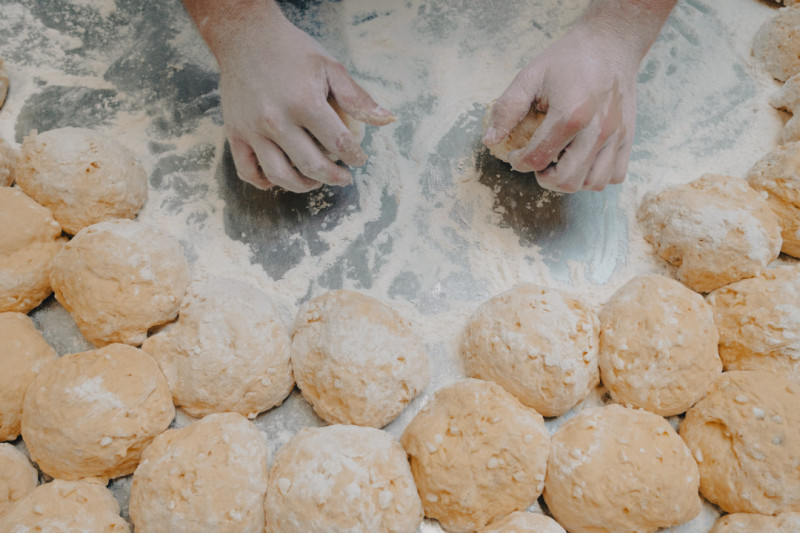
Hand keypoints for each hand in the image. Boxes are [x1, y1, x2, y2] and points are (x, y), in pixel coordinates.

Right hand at [190, 2, 394, 192]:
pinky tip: (279, 179)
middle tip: (343, 177)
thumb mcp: (330, 67)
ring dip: (303, 185)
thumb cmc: (291, 51)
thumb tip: (387, 120)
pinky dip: (264, 182)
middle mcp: (277, 120)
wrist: (245, 36)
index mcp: (304, 103)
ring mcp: (253, 130)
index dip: (354, 156)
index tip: (359, 160)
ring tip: (315, 180)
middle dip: (334, 177)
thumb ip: (357, 98)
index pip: (339, 143)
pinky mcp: (235, 133)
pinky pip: (247, 170)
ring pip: (280, 175)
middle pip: (312, 166)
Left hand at [483, 26, 636, 192]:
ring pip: (592, 183)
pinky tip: (582, 161)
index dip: (519, 162)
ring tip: (559, 163)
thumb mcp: (531, 76)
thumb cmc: (569, 58)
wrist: (611, 42)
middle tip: (536, 162)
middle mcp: (597, 129)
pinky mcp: (629, 137)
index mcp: (570, 114)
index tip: (515, 154)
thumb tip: (490, 140)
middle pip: (566, 180)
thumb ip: (508, 109)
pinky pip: (615, 175)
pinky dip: (596, 176)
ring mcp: (616, 135)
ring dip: (570, 181)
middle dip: (543, 178)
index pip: (538, 158)